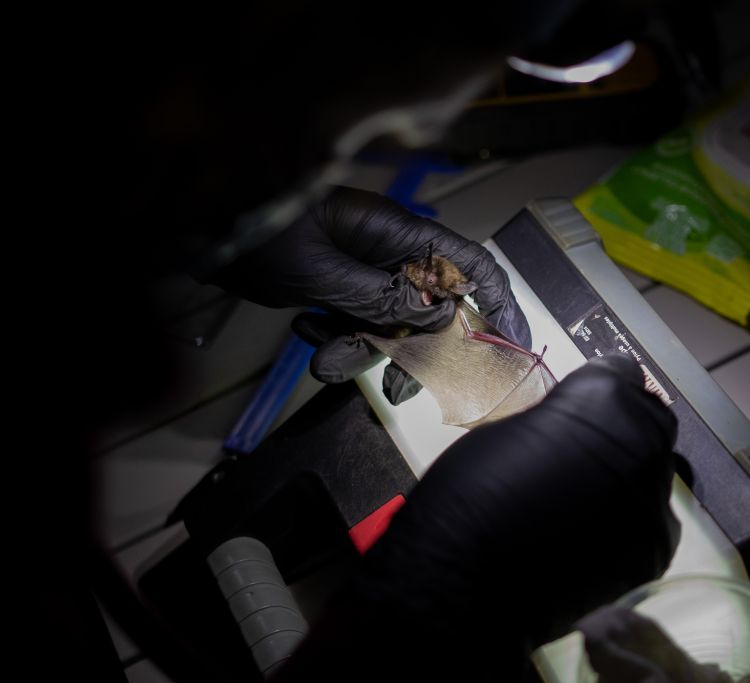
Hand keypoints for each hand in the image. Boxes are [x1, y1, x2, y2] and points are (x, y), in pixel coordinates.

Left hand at [212, 186, 531, 393]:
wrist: (195, 231)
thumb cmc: (253, 233)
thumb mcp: (318, 269)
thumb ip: (381, 298)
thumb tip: (440, 317)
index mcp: (396, 232)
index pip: (469, 264)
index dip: (499, 303)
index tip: (512, 346)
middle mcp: (389, 253)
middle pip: (435, 309)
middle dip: (418, 349)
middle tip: (404, 381)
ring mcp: (365, 274)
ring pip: (394, 328)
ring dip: (365, 350)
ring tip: (325, 349)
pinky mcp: (340, 292)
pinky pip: (359, 329)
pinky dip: (339, 343)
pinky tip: (308, 331)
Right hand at [279, 355, 679, 681]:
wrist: (464, 580)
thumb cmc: (470, 494)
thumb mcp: (510, 427)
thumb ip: (558, 417)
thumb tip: (574, 423)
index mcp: (602, 399)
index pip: (621, 371)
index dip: (598, 387)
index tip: (582, 404)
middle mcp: (641, 441)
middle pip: (649, 418)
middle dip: (620, 426)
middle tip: (580, 450)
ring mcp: (653, 499)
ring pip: (652, 470)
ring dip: (624, 475)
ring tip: (578, 497)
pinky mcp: (655, 549)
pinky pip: (648, 521)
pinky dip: (625, 522)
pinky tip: (587, 533)